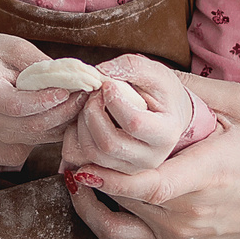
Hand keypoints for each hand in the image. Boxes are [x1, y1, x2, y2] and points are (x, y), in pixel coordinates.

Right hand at [0, 33, 86, 151]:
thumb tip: (74, 76)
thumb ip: (40, 63)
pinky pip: (46, 137)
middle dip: (64, 109)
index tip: (67, 90)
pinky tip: (74, 107)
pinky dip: (64, 124)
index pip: (17, 105)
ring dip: (67, 117)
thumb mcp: (15, 48)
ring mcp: (3, 134)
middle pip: (33, 123)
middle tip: (85, 91)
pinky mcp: (17, 140)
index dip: (44, 100)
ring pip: (43, 133)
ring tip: (83, 97)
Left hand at [59, 54, 194, 179]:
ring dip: (81, 123)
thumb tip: (101, 72)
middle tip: (94, 93)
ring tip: (90, 105)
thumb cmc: (160, 93)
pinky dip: (73, 136)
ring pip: (91, 153)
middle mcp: (150, 159)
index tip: (107, 84)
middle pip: (109, 143)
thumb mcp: (153, 73)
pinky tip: (84, 121)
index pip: (134, 123)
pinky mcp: (110, 171)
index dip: (114, 100)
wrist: (165, 115)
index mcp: (166, 134)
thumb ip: (131, 67)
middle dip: (93, 112)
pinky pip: (78, 158)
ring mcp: (130, 169)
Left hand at [64, 73, 239, 238]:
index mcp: (208, 175)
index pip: (150, 185)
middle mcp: (187, 209)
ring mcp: (175, 230)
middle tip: (73, 127)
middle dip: (89, 158)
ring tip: (76, 145)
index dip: (109, 172)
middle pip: (122, 190)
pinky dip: (91, 211)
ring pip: (113, 206)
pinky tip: (81, 182)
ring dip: (87, 176)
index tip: (80, 147)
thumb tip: (140, 71)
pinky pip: (115, 235)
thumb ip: (194, 89)